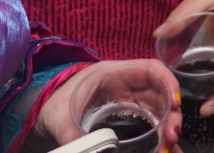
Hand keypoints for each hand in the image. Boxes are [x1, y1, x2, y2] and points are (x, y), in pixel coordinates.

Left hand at [36, 62, 182, 150]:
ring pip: (156, 109)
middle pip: (158, 92)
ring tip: (171, 147)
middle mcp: (124, 84)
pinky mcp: (124, 116)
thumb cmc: (50, 104)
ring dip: (167, 127)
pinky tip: (164, 149)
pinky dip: (158, 135)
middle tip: (172, 136)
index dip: (167, 82)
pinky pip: (147, 123)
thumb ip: (73, 137)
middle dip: (171, 112)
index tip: (175, 104)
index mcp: (111, 73)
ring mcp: (126, 101)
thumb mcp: (59, 119)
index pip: (149, 68)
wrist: (38, 111)